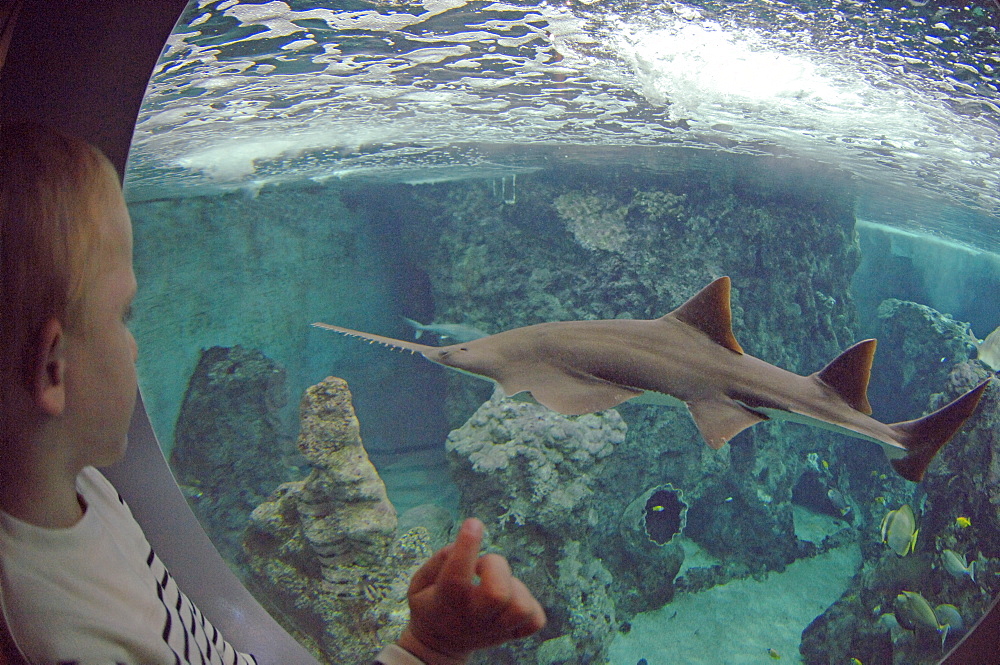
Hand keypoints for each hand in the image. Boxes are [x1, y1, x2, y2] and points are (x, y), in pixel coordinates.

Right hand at [396, 518, 545, 664]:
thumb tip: (465, 544)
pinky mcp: (513, 634)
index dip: (467, 546)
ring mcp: (496, 629)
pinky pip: (535, 619)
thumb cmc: (432, 604)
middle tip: (481, 567)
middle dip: (494, 566)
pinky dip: (529, 605)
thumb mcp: (419, 583)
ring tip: (497, 585)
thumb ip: (439, 560)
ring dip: (513, 587)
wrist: (439, 645)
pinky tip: (511, 600)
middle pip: (497, 594)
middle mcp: (473, 617)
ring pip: (521, 607)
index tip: (473, 523)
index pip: (456, 576)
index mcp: (446, 602)